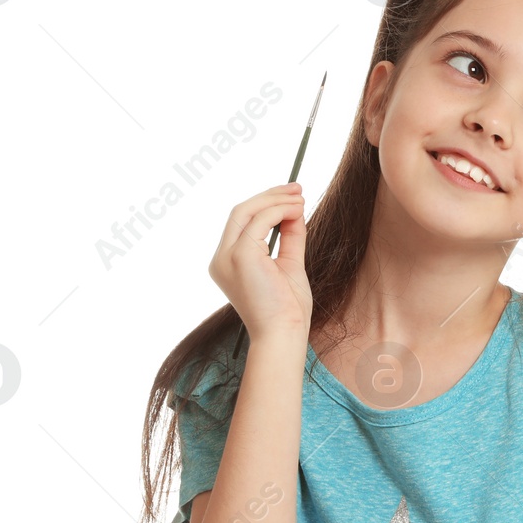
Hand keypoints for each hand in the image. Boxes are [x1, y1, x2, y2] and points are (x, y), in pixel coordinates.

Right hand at [208, 184, 312, 342]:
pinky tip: (298, 211)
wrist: (284, 334)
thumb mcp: (289, 264)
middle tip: (298, 189)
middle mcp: (221, 258)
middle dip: (270, 195)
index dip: (265, 204)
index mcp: (227, 262)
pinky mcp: (241, 257)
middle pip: (240, 211)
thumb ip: (289, 236)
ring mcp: (227, 257)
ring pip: (247, 211)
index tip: (292, 196)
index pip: (241, 222)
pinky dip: (280, 210)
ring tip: (301, 199)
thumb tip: (295, 210)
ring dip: (277, 200)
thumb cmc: (288, 308)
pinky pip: (260, 221)